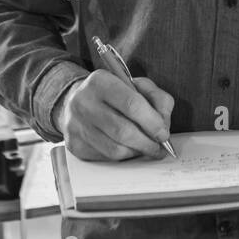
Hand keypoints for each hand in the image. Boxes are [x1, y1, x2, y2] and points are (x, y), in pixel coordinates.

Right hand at [57, 71, 173, 161]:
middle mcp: (83, 102)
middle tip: (160, 147)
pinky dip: (123, 156)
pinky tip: (129, 149)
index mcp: (100, 81)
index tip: (164, 133)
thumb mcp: (138, 86)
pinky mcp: (75, 144)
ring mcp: (76, 125)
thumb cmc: (115, 94)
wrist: (78, 101)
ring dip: (137, 152)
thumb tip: (164, 125)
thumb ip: (158, 99)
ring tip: (147, 148)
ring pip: (115, 149)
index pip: (131, 104)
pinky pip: (105, 157)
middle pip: (122, 131)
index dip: (152, 122)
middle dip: (147, 143)